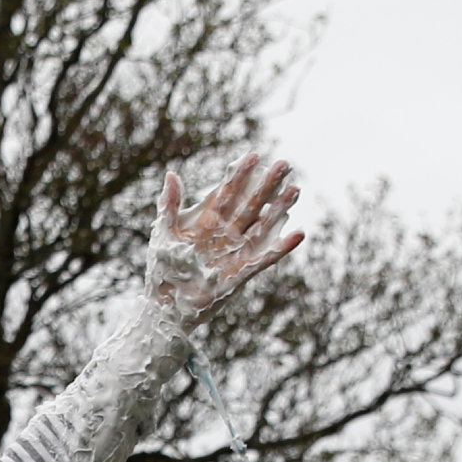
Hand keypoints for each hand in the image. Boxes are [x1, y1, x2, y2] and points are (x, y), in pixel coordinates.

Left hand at [146, 153, 301, 326]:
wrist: (164, 307)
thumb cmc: (162, 270)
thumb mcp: (164, 234)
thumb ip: (169, 205)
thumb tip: (172, 174)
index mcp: (207, 223)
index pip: (227, 193)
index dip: (240, 175)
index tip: (255, 155)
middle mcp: (225, 235)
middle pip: (250, 205)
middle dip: (266, 185)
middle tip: (284, 163)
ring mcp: (234, 253)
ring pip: (261, 227)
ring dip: (278, 209)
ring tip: (295, 189)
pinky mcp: (240, 274)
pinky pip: (264, 258)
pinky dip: (281, 247)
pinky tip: (298, 233)